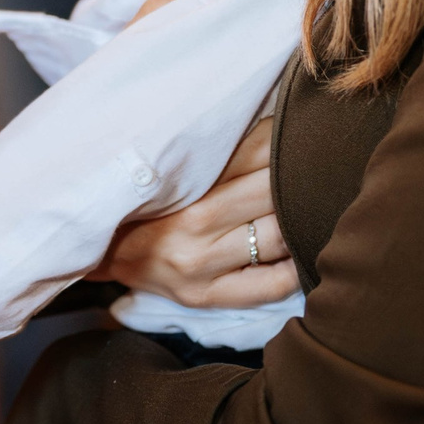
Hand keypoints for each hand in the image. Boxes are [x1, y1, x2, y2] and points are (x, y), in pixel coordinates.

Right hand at [93, 115, 299, 308]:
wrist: (99, 250)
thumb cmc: (143, 202)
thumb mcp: (173, 169)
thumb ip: (220, 152)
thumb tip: (277, 128)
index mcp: (182, 181)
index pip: (250, 153)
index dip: (284, 142)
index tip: (305, 134)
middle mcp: (190, 224)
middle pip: (270, 193)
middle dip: (300, 178)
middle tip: (323, 169)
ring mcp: (199, 265)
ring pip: (275, 236)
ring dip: (301, 220)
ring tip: (316, 206)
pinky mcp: (205, 296)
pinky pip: (269, 284)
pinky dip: (296, 269)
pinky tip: (302, 253)